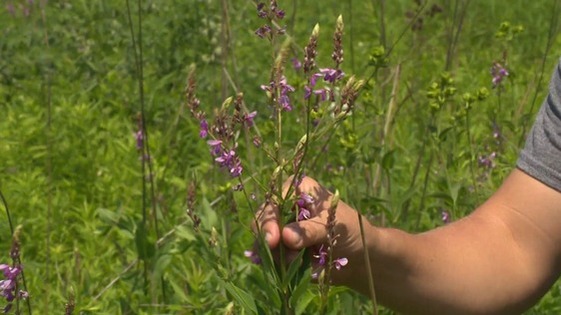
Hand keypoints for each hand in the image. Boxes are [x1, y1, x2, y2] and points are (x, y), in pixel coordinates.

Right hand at [254, 175, 377, 291]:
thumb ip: (309, 231)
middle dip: (271, 241)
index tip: (273, 240)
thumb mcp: (332, 227)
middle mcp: (285, 207)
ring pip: (264, 243)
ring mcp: (281, 229)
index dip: (268, 220)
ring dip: (279, 256)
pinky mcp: (282, 249)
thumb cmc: (350, 230)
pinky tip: (294, 268)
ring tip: (301, 262)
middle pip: (262, 222)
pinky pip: (272, 258)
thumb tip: (285, 236)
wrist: (360, 255)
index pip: (273, 202)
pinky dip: (281, 265)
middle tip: (285, 257)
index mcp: (296, 190)